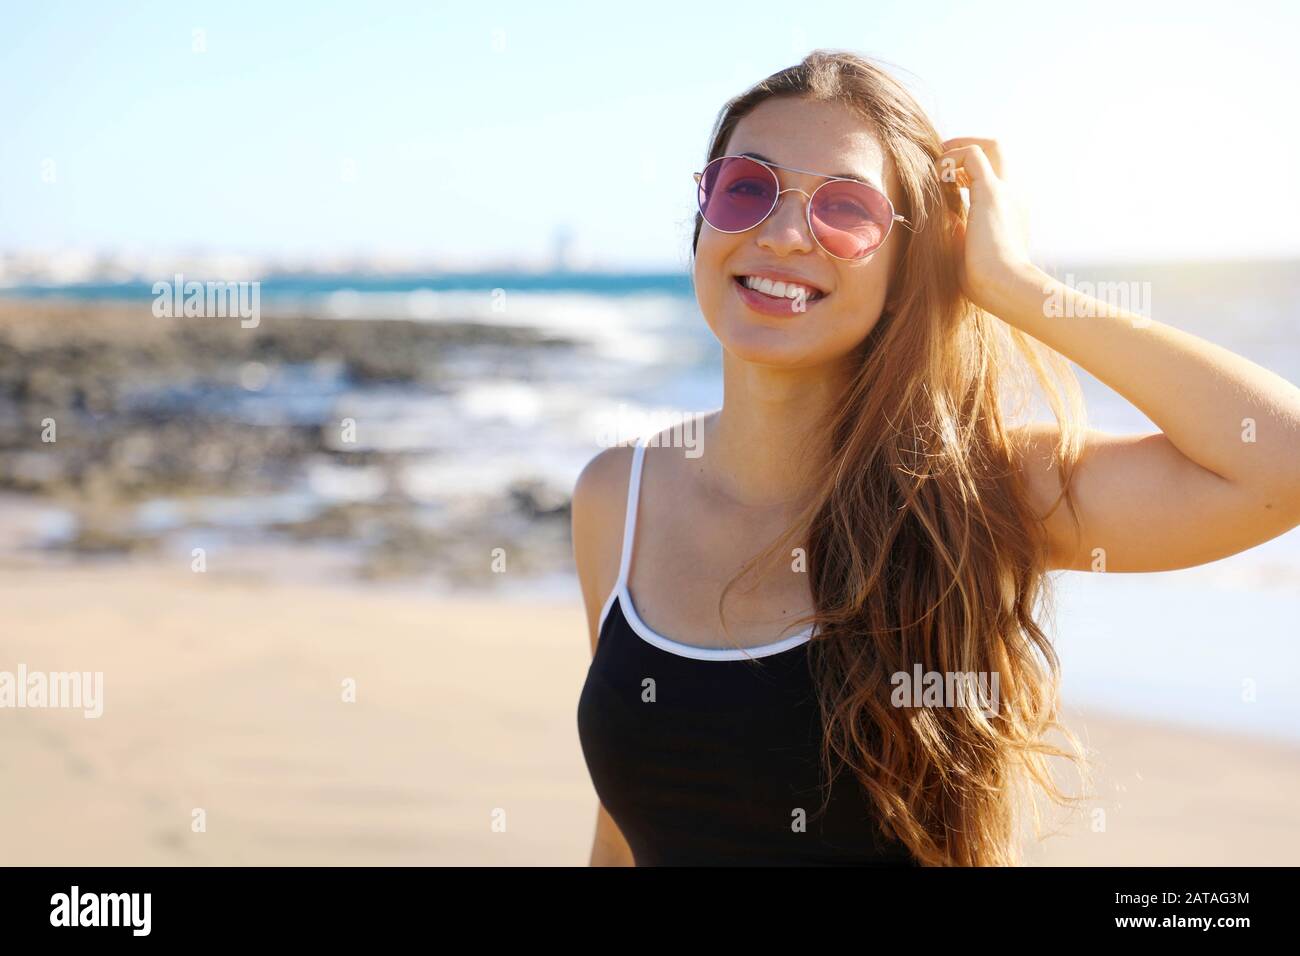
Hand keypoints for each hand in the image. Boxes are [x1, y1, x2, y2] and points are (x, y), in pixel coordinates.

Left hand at [939, 137, 1035, 315]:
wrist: (1004, 286)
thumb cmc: (984, 281)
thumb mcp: (969, 251)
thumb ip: (959, 231)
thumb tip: (943, 218)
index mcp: (1011, 210)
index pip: (994, 176)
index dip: (968, 172)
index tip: (947, 181)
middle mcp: (1013, 195)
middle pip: (998, 151)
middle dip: (967, 149)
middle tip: (941, 158)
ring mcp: (1006, 190)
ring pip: (991, 146)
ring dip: (960, 149)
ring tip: (937, 163)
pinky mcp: (992, 191)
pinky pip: (973, 154)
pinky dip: (952, 158)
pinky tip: (937, 176)